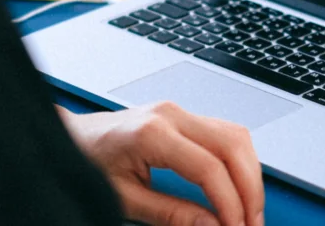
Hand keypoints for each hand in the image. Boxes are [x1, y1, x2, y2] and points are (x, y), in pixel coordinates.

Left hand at [57, 102, 264, 225]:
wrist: (71, 137)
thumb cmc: (88, 162)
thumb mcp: (125, 199)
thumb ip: (171, 214)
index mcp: (153, 133)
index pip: (209, 167)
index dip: (230, 203)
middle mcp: (171, 114)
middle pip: (232, 145)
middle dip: (250, 188)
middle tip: (252, 224)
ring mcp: (178, 111)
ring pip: (235, 135)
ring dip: (249, 173)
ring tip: (249, 211)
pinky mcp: (182, 116)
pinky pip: (224, 132)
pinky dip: (238, 161)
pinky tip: (237, 186)